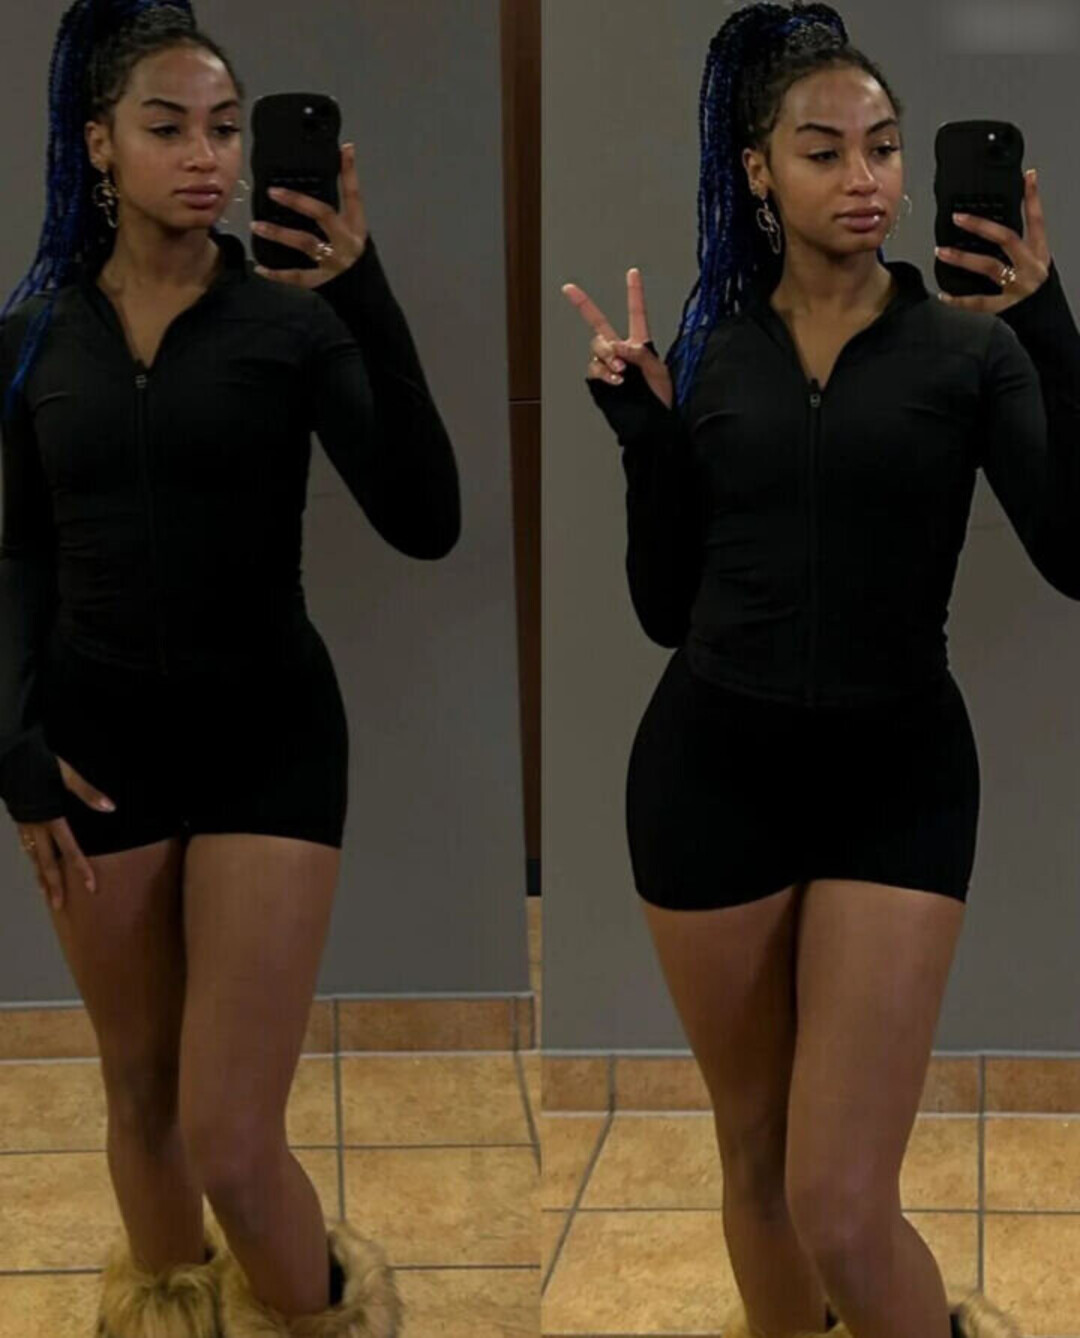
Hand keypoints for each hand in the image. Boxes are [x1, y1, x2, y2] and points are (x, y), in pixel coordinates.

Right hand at [15, 756, 114, 910]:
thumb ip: (88, 792)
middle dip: (54, 886)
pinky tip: (36, 868)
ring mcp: (25, 827)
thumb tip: (110, 807)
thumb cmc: (41, 764)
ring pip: (33, 858)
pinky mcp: (19, 822)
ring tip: (46, 896)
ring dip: (41, 878)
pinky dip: (32, 862)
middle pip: (46, 863)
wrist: (10, 755)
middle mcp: (36, 828)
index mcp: (51, 819)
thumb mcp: (67, 775)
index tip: (90, 887)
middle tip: (60, 907)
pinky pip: (27, 848)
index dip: (80, 869)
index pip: (69, 850)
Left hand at [250, 142, 368, 289]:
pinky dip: (277, 274)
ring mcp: (334, 262)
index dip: (350, 171)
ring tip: (257, 225)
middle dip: (298, 201)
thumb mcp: (351, 234)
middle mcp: (347, 241)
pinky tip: (260, 267)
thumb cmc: (355, 260)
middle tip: (273, 191)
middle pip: (323, 215)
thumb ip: (335, 216)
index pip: (353, 194)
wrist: (366, 297)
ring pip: (305, 243)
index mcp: (356, 226)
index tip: (346, 148)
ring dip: (279, 233)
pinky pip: (297, 276)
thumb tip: (309, 192)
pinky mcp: (323, 281)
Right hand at [562, 268, 673, 408]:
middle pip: (598, 324)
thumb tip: (620, 345)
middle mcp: (622, 351)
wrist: (651, 424)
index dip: (634, 292)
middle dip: (582, 305)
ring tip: (621, 371)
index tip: (633, 272)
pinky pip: (594, 368)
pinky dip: (604, 372)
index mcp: (640, 344)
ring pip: (597, 347)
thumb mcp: (658, 371)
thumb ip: (640, 353)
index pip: (636, 312)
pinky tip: (616, 380)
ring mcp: (609, 365)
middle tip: (572, 293)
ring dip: (607, 356)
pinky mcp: (600, 380)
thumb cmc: (660, 399)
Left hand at [935, 168, 1050, 312]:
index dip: (1033, 197)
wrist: (1041, 314)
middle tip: (958, 218)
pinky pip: (979, 302)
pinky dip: (959, 300)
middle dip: (982, 226)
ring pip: (990, 267)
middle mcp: (1030, 265)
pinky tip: (943, 295)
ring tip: (941, 251)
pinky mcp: (1006, 305)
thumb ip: (1015, 242)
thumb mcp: (1032, 257)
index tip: (1028, 176)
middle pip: (1007, 239)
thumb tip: (989, 223)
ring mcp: (1018, 285)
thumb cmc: (1031, 282)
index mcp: (1038, 251)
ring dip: (963, 259)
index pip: (1036, 219)